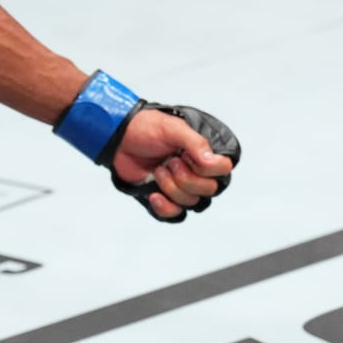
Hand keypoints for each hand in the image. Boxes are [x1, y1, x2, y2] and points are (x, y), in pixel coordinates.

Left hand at [106, 104, 240, 221]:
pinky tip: (154, 194)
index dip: (207, 168)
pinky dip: (165, 207)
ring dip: (171, 187)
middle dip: (186, 178)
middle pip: (209, 190)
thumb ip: (195, 143)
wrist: (119, 138)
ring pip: (191, 202)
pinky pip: (175, 214)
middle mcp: (196, 172)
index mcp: (202, 154)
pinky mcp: (165, 198)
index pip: (223, 170)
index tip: (187, 155)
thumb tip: (211, 161)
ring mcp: (181, 186)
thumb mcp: (172, 129)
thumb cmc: (146, 128)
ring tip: (157, 170)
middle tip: (169, 162)